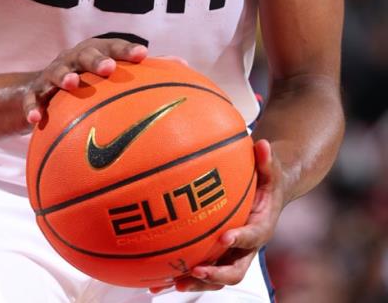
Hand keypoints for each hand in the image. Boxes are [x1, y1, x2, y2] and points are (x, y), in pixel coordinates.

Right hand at [23, 37, 146, 124]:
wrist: (40, 87)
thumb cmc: (87, 80)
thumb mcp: (110, 73)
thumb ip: (145, 72)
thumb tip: (186, 66)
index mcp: (96, 52)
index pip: (114, 47)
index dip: (127, 50)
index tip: (143, 55)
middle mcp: (74, 58)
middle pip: (85, 54)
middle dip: (97, 59)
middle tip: (109, 68)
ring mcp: (52, 73)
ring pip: (57, 71)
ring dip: (64, 76)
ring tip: (72, 84)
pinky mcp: (35, 91)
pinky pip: (32, 99)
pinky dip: (33, 107)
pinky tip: (36, 120)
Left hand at [150, 139, 283, 293]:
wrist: (268, 195)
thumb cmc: (267, 181)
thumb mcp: (270, 170)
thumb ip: (266, 160)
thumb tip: (263, 144)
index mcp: (261, 227)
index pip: (253, 238)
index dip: (240, 239)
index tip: (225, 237)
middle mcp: (246, 247)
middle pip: (234, 270)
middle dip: (215, 275)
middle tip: (197, 270)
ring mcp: (231, 254)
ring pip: (215, 276)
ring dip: (196, 282)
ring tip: (174, 282)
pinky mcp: (218, 254)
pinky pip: (200, 268)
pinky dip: (180, 276)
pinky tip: (155, 281)